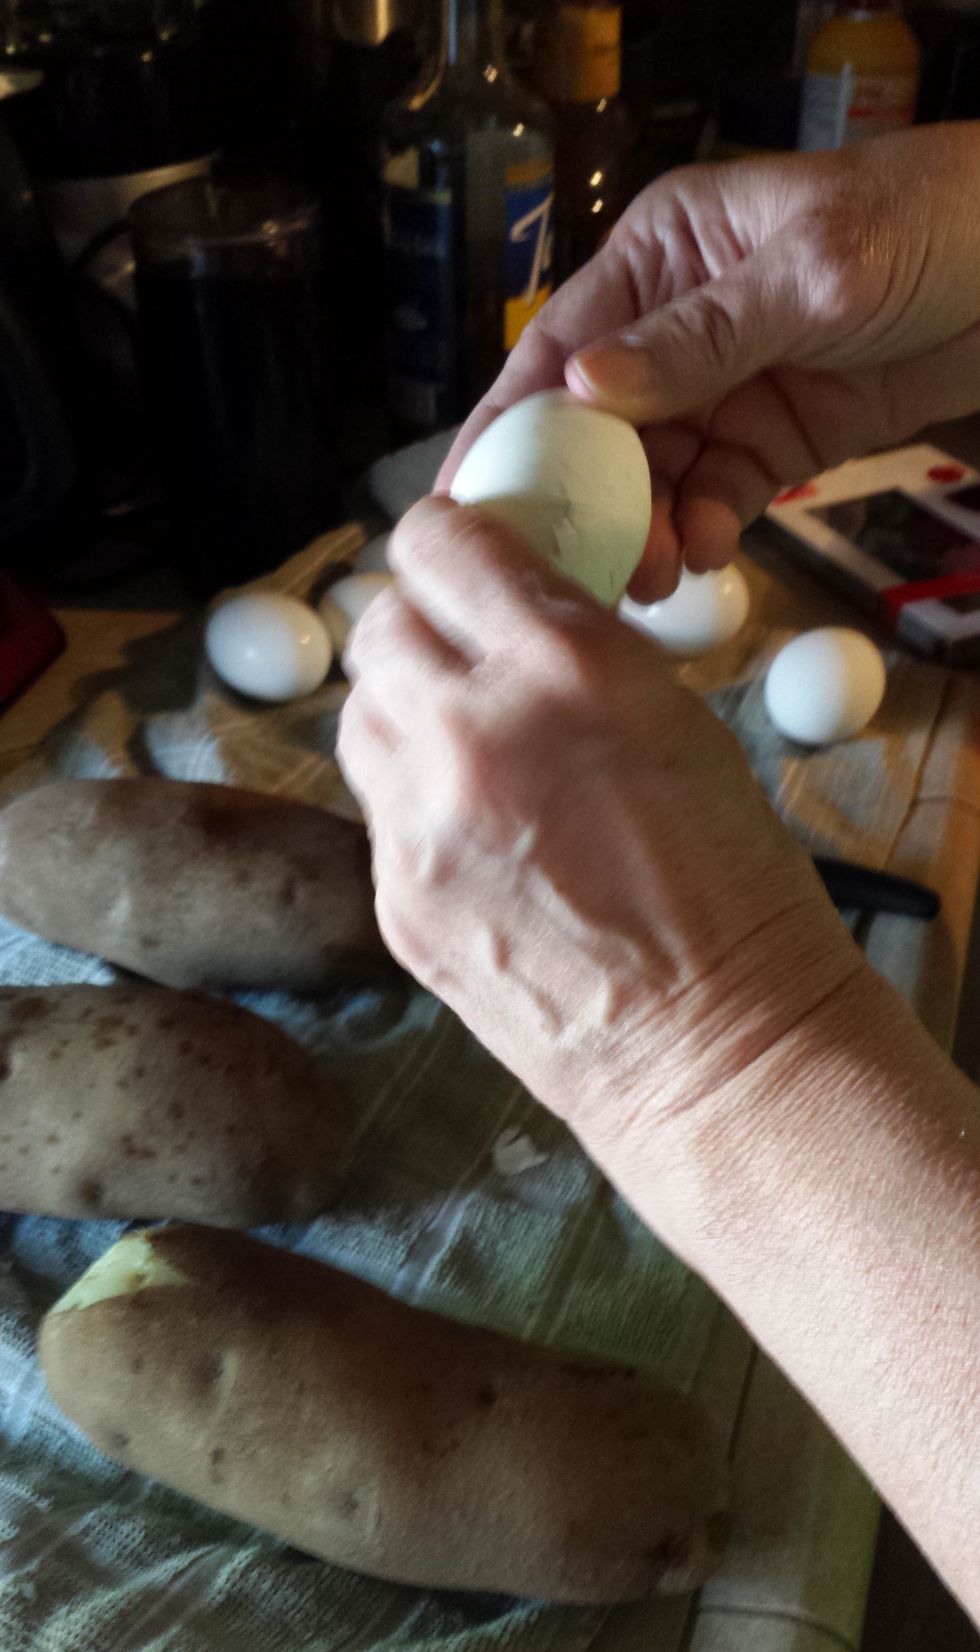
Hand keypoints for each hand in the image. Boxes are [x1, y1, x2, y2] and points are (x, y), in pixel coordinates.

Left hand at [338, 497, 865, 1245]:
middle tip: (464, 658)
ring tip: (467, 750)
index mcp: (566, 667)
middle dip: (420, 629)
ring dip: (403, 711)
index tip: (459, 561)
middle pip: (378, 626)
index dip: (446, 545)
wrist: (717, 1047)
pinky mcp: (394, 900)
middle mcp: (475, 730)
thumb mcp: (674, 720)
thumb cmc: (732, 888)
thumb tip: (508, 617)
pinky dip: (412, 802)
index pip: (438, 545)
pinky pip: (376, 810)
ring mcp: (421, 823)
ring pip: (358, 714)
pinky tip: (476, 837)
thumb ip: (572, 655)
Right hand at [438, 125, 979, 597]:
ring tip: (653, 572)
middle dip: (584, 499)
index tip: (466, 498)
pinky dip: (707, 526)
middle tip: (583, 563)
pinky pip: (717, 494)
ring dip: (645, 526)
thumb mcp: (809, 273)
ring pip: (654, 475)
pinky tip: (709, 549)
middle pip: (597, 428)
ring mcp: (723, 387)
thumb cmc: (929, 225)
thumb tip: (584, 389)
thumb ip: (698, 339)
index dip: (507, 425)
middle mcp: (675, 325)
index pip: (558, 348)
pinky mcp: (771, 438)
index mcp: (662, 255)